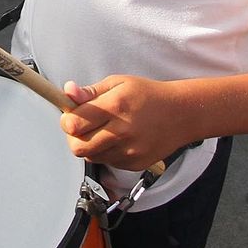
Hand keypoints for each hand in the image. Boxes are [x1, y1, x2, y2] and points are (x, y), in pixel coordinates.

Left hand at [59, 76, 183, 170]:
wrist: (181, 114)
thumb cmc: (148, 95)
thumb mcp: (119, 83)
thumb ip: (90, 91)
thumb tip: (67, 92)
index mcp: (115, 106)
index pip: (73, 124)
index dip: (67, 119)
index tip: (71, 114)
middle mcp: (121, 131)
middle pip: (77, 147)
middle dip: (74, 136)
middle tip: (83, 125)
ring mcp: (129, 151)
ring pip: (91, 157)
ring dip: (89, 145)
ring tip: (102, 130)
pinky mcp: (134, 164)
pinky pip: (107, 162)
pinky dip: (106, 152)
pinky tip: (117, 139)